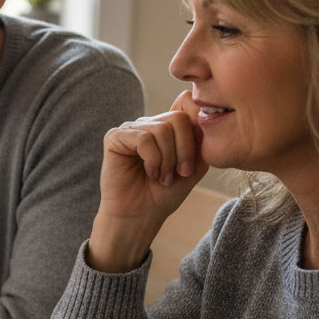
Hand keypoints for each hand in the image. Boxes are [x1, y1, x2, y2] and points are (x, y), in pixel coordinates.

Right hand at [88, 90, 210, 272]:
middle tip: (180, 173)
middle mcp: (149, 124)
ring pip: (162, 129)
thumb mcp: (194, 165)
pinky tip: (150, 173)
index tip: (194, 156)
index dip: (196, 123)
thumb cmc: (165, 194)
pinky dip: (153, 160)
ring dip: (167, 159)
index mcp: (168, 128)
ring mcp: (131, 129)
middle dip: (184, 150)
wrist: (141, 215)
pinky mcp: (115, 137)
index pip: (187, 103)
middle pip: (178, 118)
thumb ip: (201, 140)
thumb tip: (202, 113)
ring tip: (163, 178)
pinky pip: (144, 138)